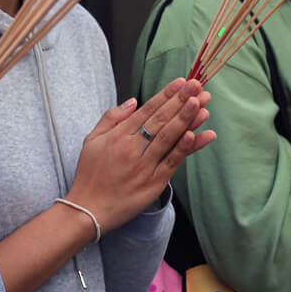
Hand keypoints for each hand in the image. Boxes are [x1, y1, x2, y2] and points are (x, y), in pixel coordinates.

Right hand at [66, 78, 213, 234]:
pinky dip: (184, 148)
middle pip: (161, 120)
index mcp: (119, 135)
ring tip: (201, 104)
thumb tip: (133, 101)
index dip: (166, 95)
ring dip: (187, 119)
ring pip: (169, 138)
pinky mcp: (153, 183)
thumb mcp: (91, 140)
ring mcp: (144, 166)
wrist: (89, 209)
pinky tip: (194, 134)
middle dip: (181, 101)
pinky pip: (172, 162)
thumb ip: (111, 118)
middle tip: (197, 86)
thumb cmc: (90, 174)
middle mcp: (132, 148)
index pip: (147, 110)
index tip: (181, 82)